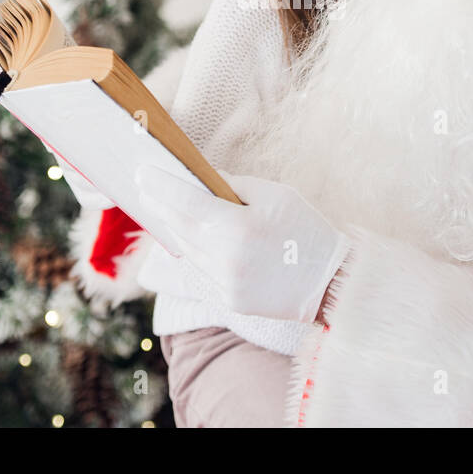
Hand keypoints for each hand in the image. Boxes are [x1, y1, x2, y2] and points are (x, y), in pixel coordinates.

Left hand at [131, 165, 350, 323]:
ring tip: (169, 211)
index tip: (141, 173)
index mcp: (239, 227)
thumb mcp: (277, 195)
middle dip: (162, 206)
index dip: (160, 186)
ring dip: (178, 230)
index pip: (186, 202)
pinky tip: (197, 239)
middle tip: (147, 189)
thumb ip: (236, 185)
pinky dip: (198, 252)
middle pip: (181, 227)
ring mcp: (227, 283)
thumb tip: (203, 180)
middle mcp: (227, 258)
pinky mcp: (231, 300)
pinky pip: (204, 270)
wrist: (331, 281)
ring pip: (189, 251)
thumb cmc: (306, 230)